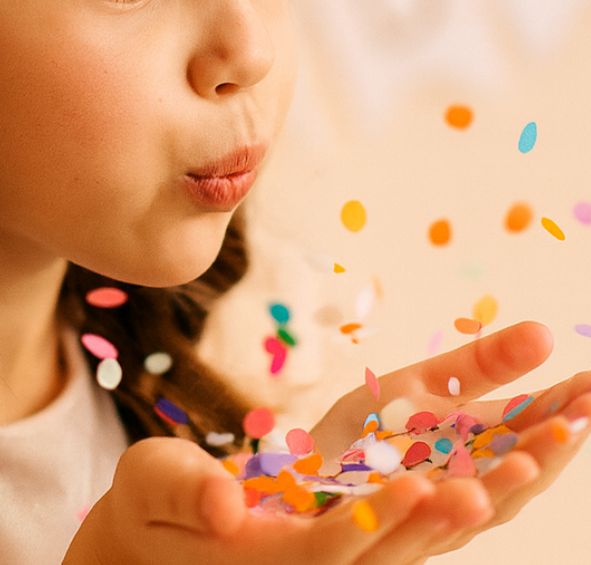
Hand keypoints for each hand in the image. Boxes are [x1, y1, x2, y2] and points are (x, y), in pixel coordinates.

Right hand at [62, 435, 498, 564]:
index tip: (420, 484)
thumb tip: (225, 502)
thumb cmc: (145, 507)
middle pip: (385, 558)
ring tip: (518, 468)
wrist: (153, 545)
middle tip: (499, 478)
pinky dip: (442, 511)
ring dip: (459, 516)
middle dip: (442, 521)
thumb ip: (182, 488)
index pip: (328, 548)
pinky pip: (400, 539)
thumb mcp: (147, 483)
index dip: (376, 520)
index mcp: (258, 563)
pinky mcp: (337, 551)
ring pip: (404, 553)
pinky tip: (482, 473)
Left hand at [310, 321, 590, 553]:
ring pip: (464, 515)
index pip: (528, 437)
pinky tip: (434, 487)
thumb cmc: (368, 434)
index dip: (562, 416)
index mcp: (475, 458)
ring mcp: (415, 520)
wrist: (301, 473)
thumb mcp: (425, 387)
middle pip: (511, 483)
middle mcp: (457, 495)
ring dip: (499, 490)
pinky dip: (418, 509)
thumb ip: (483, 367)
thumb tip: (546, 332)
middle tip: (577, 421)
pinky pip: (391, 525)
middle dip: (545, 454)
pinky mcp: (362, 531)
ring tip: (528, 463)